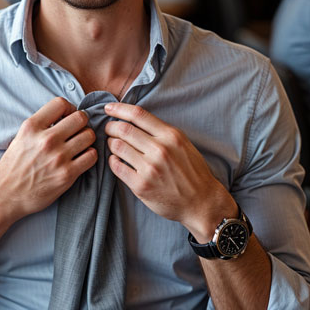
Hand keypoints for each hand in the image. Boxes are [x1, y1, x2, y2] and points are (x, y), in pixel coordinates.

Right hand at [0, 97, 96, 223]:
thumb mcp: (21, 137)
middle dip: (81, 123)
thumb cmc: (13, 166)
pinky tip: (81, 158)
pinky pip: (92, 156)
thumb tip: (64, 115)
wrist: (5, 195)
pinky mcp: (67, 174)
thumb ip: (41, 125)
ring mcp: (58, 157)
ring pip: (89, 135)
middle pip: (80, 117)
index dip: (69, 107)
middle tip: (77, 131)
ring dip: (87, 139)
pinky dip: (90, 155)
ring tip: (80, 145)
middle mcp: (46, 139)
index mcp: (32, 127)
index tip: (68, 116)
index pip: (60, 103)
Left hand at [104, 103, 234, 241]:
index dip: (118, 108)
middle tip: (108, 129)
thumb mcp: (183, 143)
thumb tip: (135, 119)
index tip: (108, 108)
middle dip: (111, 127)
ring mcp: (149, 168)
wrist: (201, 202)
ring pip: (117, 146)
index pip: (138, 114)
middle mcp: (160, 150)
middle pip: (123, 129)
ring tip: (113, 144)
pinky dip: (112, 160)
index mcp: (171, 136)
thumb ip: (162, 131)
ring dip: (110, 143)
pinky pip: (116, 166)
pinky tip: (116, 160)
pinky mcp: (141, 185)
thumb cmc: (192, 171)